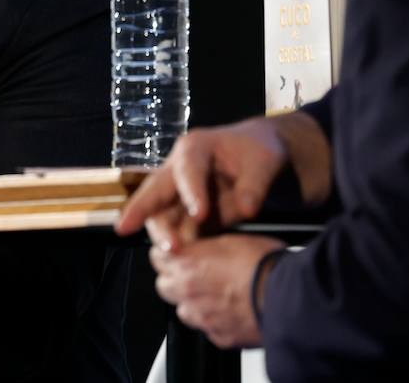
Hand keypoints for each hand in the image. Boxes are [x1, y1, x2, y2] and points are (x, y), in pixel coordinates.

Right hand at [116, 117, 289, 249]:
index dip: (191, 192)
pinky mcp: (184, 211)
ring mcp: (178, 192)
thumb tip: (247, 210)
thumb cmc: (256, 150)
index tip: (200, 215)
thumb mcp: (262, 161)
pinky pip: (175, 229)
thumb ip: (254, 185)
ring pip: (160, 213)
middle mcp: (177, 169)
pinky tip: (183, 260)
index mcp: (195, 148)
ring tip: (174, 255)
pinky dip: (178, 244)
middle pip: (155, 191)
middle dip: (145, 212)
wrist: (256, 151)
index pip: (187, 170)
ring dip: (163, 234)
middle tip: (154, 236)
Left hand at [151, 233, 284, 348]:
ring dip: (193, 301)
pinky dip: (214, 320)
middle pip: (164, 285)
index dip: (168, 253)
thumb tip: (204, 248)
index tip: (177, 252)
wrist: (289, 297)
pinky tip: (231, 310)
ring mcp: (202, 318)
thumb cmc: (267, 264)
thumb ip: (208, 247)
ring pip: (183, 310)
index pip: (156, 256)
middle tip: (194, 272)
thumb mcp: (234, 239)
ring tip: (216, 293)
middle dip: (175, 278)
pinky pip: (207, 328)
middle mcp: (188, 292)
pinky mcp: (218, 337)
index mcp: (188, 263)